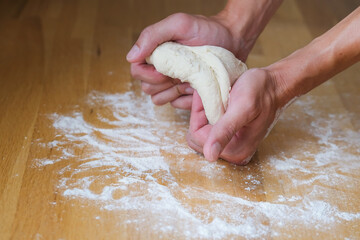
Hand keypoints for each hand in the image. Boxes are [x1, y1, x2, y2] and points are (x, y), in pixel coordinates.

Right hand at [127, 13, 248, 109]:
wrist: (234, 39)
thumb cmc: (207, 29)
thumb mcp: (179, 24)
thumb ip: (152, 35)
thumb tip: (130, 57)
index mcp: (156, 54)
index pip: (137, 72)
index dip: (147, 75)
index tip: (165, 71)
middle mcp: (162, 69)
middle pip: (147, 88)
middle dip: (162, 84)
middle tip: (181, 74)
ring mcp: (174, 83)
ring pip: (159, 100)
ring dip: (173, 93)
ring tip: (190, 81)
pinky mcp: (187, 94)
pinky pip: (177, 105)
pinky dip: (186, 99)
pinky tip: (197, 88)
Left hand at [186, 68, 281, 164]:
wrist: (276, 84)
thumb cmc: (262, 92)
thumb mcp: (242, 108)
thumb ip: (225, 130)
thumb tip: (210, 156)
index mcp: (235, 150)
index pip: (197, 136)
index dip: (198, 114)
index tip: (209, 97)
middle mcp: (233, 152)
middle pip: (197, 137)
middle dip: (200, 115)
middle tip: (214, 97)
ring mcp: (231, 145)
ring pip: (201, 131)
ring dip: (204, 113)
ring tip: (218, 99)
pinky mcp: (231, 137)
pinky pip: (209, 128)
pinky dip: (209, 114)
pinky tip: (220, 103)